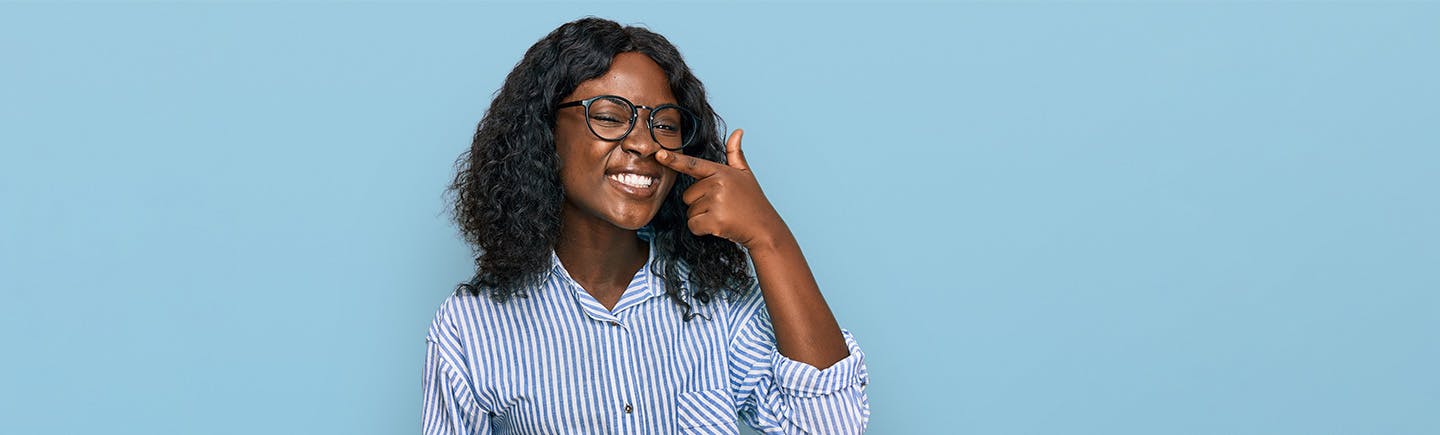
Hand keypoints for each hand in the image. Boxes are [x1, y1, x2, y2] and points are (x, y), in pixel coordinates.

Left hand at [655, 129, 787, 249]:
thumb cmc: (752, 201)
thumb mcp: (745, 174)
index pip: (693, 164)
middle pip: (688, 195)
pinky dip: (702, 230)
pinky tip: (719, 227)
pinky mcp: (714, 221)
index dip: (674, 160)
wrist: (764, 228)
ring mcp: (716, 202)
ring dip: (702, 217)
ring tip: (722, 216)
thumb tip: (738, 131)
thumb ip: (735, 154)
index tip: (659, 155)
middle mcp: (718, 184)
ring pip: (690, 211)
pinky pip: (693, 225)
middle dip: (700, 204)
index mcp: (721, 172)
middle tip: (721, 207)